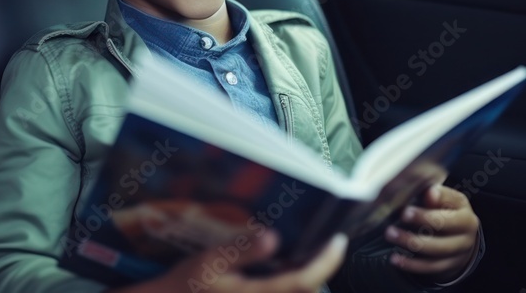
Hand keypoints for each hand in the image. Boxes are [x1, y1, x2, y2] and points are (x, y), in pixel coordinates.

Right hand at [113, 231, 347, 292]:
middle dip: (319, 268)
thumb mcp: (210, 261)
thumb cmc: (187, 284)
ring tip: (307, 252)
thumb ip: (242, 250)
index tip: (338, 239)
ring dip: (305, 277)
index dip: (326, 262)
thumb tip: (273, 237)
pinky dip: (291, 284)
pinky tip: (284, 268)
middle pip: (307, 291)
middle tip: (324, 242)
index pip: (304, 281)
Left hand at [384, 184, 479, 282]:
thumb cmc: (445, 213)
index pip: (452, 200)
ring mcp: (460, 250)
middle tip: (402, 214)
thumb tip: (427, 192)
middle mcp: (467, 230)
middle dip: (423, 219)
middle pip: (446, 224)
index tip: (425, 194)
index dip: (438, 198)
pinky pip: (431, 267)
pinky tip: (396, 259)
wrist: (460, 240)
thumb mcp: (443, 200)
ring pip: (437, 249)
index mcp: (463, 208)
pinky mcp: (451, 265)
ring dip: (411, 242)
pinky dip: (412, 264)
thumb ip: (432, 194)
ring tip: (391, 234)